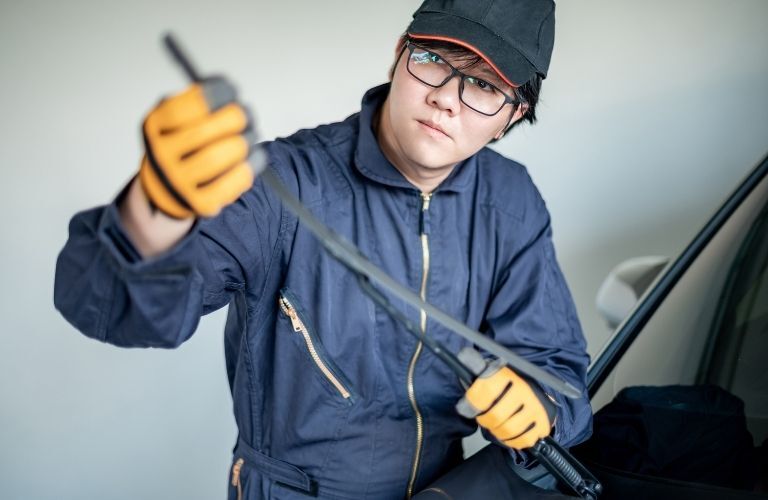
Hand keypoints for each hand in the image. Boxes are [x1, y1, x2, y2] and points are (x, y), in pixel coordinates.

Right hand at [139, 76, 256, 218]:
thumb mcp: (177, 118)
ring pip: (217, 157)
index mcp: (154, 128)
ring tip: (251, 134)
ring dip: (243, 141)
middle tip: (247, 114)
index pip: (180, 109)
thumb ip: (197, 101)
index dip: (212, 95)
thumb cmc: (181, 144)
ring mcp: (179, 183)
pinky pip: (233, 182)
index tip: (232, 90)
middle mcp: (161, 157)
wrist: (169, 188)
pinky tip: (255, 155)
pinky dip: (251, 165)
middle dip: (234, 118)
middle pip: (202, 133)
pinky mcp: (201, 204)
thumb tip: (227, 89)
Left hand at [456, 352, 554, 449]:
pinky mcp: (542, 423)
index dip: (472, 402)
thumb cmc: (505, 384)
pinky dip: (511, 440)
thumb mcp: (490, 370)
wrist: (533, 392)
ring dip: (496, 431)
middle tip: (483, 417)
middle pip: (496, 416)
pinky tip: (507, 432)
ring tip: (495, 424)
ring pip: (508, 430)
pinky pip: (523, 440)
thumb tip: (464, 355)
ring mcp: (535, 407)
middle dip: (484, 420)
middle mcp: (524, 390)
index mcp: (508, 374)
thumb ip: (475, 365)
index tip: (466, 407)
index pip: (486, 390)